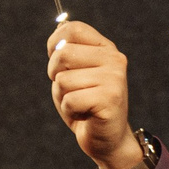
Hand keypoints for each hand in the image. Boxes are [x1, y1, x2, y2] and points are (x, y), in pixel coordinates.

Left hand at [47, 21, 141, 168]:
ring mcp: (114, 78)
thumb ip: (66, 55)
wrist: (107, 139)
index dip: (54, 44)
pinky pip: (70, 100)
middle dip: (55, 75)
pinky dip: (70, 111)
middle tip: (72, 89)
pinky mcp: (110, 99)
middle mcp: (114, 59)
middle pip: (63, 53)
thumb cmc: (85, 105)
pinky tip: (85, 114)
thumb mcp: (73, 74)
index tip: (59, 63)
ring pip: (63, 80)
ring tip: (81, 104)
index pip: (73, 29)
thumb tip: (57, 39)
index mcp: (106, 48)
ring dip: (64, 96)